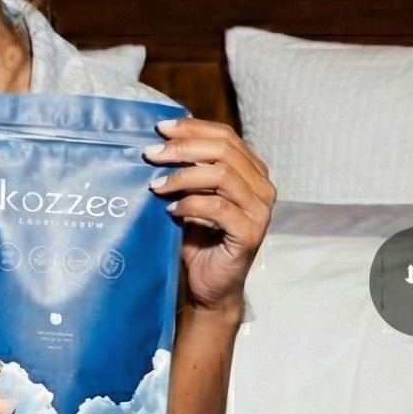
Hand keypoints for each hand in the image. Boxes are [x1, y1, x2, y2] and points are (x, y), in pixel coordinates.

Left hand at [143, 117, 275, 315]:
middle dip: (182, 148)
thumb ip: (187, 170)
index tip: (160, 128)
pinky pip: (219, 208)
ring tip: (155, 185)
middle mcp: (262, 187)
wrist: (209, 285)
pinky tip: (171, 210)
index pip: (225, 136)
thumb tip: (156, 142)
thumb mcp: (190, 196)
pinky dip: (190, 204)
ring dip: (182, 176)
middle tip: (150, 154)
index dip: (193, 128)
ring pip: (222, 175)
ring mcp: (260, 210)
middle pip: (224, 150)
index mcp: (251, 171)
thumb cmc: (198, 239)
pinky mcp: (251, 233)